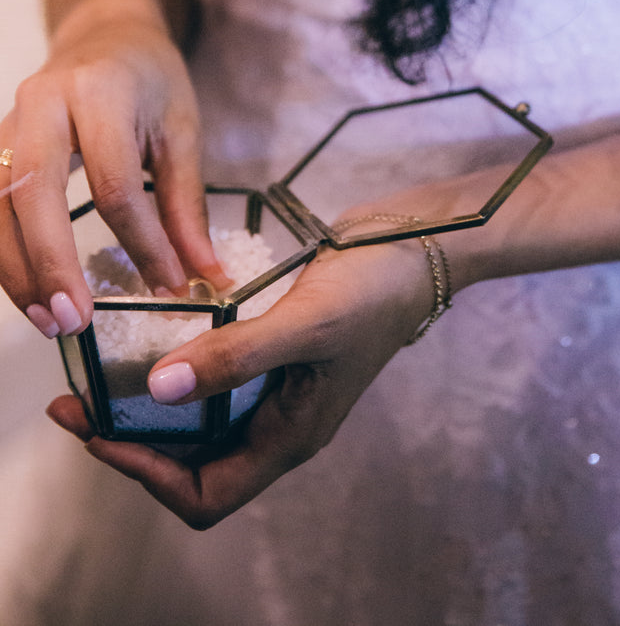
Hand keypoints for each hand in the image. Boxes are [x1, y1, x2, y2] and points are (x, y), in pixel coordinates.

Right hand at [0, 11, 229, 337]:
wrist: (105, 33)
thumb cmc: (150, 80)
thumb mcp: (182, 132)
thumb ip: (187, 206)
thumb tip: (206, 276)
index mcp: (101, 93)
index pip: (115, 183)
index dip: (142, 243)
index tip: (168, 288)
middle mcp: (42, 104)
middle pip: (32, 192)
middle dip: (50, 263)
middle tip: (75, 320)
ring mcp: (8, 122)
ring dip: (15, 270)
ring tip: (49, 320)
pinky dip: (1, 253)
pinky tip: (25, 292)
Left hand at [47, 237, 435, 527]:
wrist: (416, 249)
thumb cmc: (373, 294)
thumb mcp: (306, 326)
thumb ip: (236, 358)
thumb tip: (158, 390)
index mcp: (290, 437)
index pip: (206, 494)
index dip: (147, 476)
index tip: (100, 432)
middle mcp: (277, 423)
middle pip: (191, 461)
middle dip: (131, 438)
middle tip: (80, 399)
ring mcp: (274, 388)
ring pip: (197, 417)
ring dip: (148, 402)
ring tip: (105, 369)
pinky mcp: (272, 352)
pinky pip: (213, 375)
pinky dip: (177, 364)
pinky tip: (154, 333)